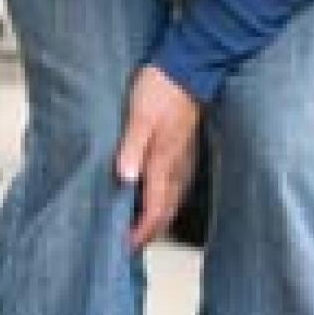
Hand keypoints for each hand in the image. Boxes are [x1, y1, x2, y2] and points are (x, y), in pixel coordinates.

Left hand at [117, 66, 202, 250]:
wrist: (188, 68)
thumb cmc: (160, 90)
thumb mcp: (139, 118)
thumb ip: (131, 149)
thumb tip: (125, 180)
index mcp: (164, 162)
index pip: (154, 209)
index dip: (140, 231)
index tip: (125, 246)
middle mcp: (177, 168)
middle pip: (165, 212)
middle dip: (149, 232)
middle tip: (130, 245)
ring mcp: (184, 161)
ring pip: (172, 201)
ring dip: (157, 219)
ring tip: (140, 229)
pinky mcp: (184, 152)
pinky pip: (175, 187)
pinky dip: (163, 201)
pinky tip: (154, 198)